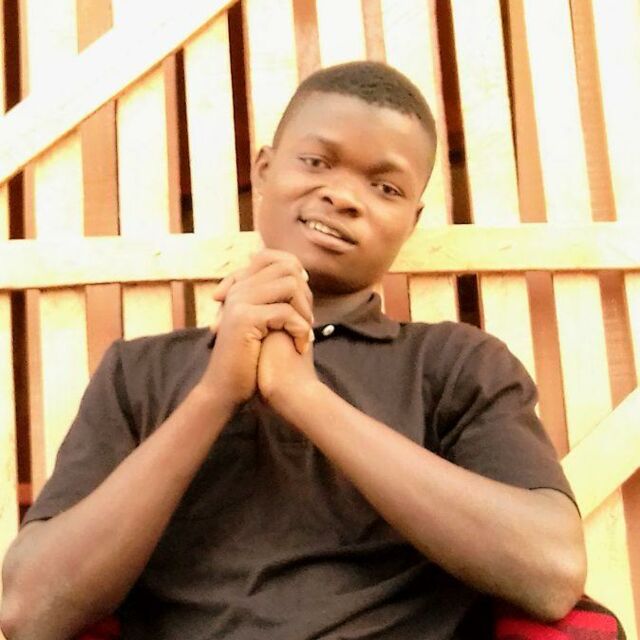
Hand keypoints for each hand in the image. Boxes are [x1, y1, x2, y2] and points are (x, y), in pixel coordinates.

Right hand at [198, 250, 313, 408]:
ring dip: (304, 311)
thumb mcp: (264, 322)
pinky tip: (300, 346)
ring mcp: (238, 301)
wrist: (226, 388)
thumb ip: (276, 298)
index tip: (303, 296)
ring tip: (304, 333)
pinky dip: (300, 329)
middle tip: (306, 321)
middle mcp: (238, 289)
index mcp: (240, 286)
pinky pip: (285, 312)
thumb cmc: (250, 358)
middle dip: (305, 294)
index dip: (295, 270)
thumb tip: (303, 276)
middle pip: (286, 268)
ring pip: (289, 286)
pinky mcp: (244, 318)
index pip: (271, 256)